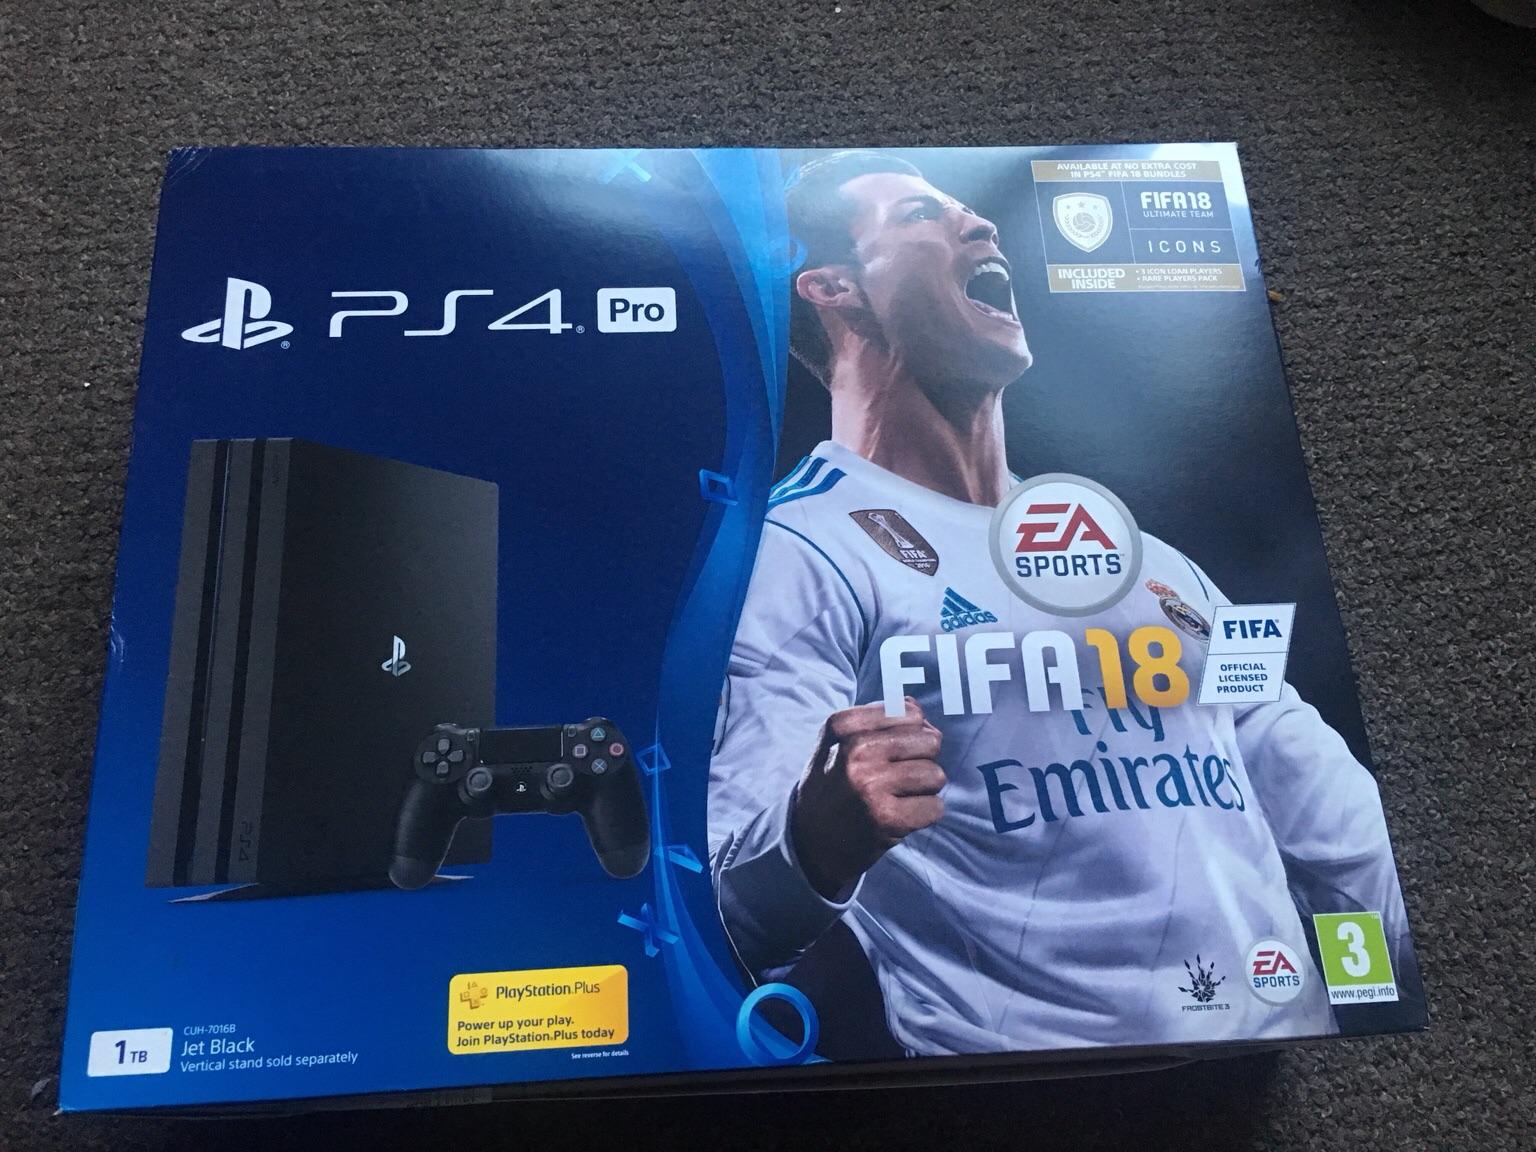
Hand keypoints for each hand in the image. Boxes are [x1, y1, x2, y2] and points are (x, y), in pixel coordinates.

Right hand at [789, 697, 944, 899]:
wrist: (809, 842)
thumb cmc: (830, 786)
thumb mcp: (835, 742)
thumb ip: (875, 718)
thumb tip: (919, 710)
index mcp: (842, 727)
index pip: (910, 712)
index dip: (912, 731)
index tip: (894, 750)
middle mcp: (855, 752)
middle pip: (930, 741)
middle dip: (923, 758)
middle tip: (900, 776)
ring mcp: (872, 786)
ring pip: (936, 775)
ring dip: (925, 789)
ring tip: (900, 796)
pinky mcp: (888, 819)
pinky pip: (935, 807)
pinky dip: (924, 814)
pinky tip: (902, 815)